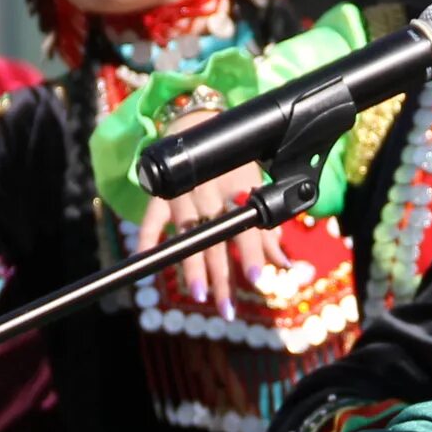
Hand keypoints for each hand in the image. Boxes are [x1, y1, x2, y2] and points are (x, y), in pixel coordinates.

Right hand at [136, 109, 283, 319]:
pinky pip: (149, 220)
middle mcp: (209, 194)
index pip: (246, 227)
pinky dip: (146, 240)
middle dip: (221, 275)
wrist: (198, 123)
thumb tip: (285, 264)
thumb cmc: (234, 164)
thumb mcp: (255, 188)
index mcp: (236, 191)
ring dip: (191, 266)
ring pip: (186, 234)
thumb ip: (267, 229)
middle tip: (226, 308)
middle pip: (216, 240)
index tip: (258, 279)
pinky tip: (146, 264)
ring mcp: (181, 194)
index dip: (253, 253)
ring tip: (199, 294)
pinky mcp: (159, 194)